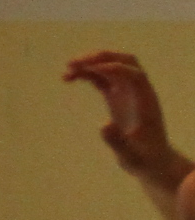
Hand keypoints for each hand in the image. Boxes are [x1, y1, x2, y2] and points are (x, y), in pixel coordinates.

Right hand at [67, 51, 194, 190]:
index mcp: (145, 101)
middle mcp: (138, 91)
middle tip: (74, 64)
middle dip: (100, 58)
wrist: (151, 161)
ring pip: (111, 65)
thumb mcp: (131, 156)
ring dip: (91, 63)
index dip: (113, 68)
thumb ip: (117, 142)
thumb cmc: (143, 159)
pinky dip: (86, 73)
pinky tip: (69, 78)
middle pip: (124, 61)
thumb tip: (103, 125)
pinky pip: (102, 77)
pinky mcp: (116, 96)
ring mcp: (127, 92)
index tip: (90, 70)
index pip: (134, 74)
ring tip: (67, 71)